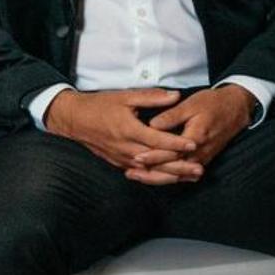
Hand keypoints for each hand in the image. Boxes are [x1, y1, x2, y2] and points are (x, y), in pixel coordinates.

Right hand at [43, 88, 199, 182]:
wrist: (74, 120)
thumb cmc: (99, 105)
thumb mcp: (126, 96)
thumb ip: (152, 97)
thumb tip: (175, 95)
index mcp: (129, 130)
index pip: (157, 140)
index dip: (176, 143)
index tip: (193, 144)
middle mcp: (126, 148)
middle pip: (157, 161)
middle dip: (179, 166)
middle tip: (199, 169)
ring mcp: (122, 158)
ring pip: (150, 171)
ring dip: (171, 175)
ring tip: (190, 177)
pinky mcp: (118, 163)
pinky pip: (141, 173)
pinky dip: (156, 176)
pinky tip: (170, 178)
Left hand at [144, 84, 253, 179]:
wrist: (236, 109)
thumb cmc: (213, 103)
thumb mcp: (192, 104)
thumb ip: (172, 116)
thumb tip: (152, 125)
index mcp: (196, 138)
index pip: (172, 152)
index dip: (153, 156)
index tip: (137, 157)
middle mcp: (199, 153)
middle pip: (172, 169)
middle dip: (150, 173)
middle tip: (130, 173)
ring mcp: (201, 159)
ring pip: (176, 175)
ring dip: (156, 178)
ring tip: (136, 176)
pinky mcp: (201, 160)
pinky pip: (183, 173)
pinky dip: (167, 177)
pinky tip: (153, 176)